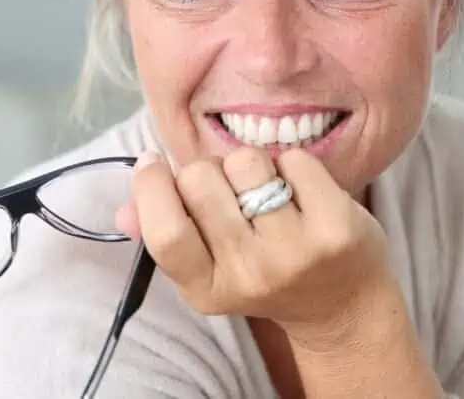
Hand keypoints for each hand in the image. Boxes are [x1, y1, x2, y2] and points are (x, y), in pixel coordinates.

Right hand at [114, 146, 395, 350]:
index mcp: (207, 289)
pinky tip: (301, 191)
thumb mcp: (210, 268)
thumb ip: (162, 234)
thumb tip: (122, 210)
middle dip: (208, 168)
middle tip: (227, 186)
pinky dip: (293, 164)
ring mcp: (295, 253)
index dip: (151, 187)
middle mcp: (249, 276)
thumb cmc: (262, 270)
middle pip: (199, 180)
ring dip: (252, 163)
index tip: (152, 163)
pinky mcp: (335, 228)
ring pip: (246, 161)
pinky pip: (294, 159)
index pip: (165, 232)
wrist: (342, 304)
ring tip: (266, 190)